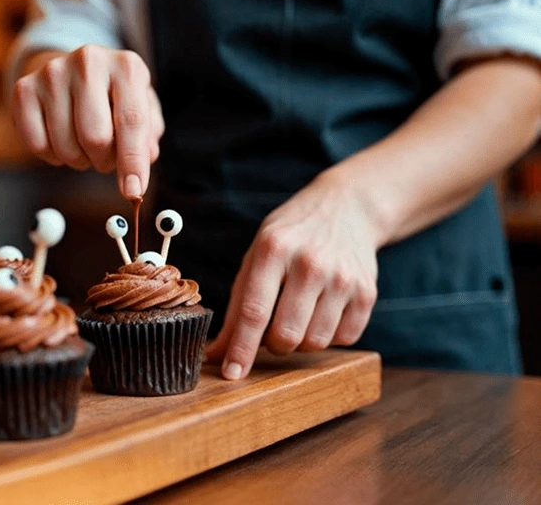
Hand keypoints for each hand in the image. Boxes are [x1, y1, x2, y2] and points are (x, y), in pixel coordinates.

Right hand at [10, 45, 164, 198]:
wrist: (75, 72)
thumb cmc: (115, 97)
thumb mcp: (143, 109)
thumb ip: (146, 140)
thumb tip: (135, 175)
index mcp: (126, 66)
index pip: (132, 121)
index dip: (132, 162)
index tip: (133, 192)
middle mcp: (88, 62)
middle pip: (95, 137)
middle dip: (104, 161)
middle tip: (105, 158)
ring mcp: (52, 73)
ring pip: (66, 146)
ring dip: (79, 160)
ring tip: (84, 146)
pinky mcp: (24, 89)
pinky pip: (37, 145)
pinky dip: (53, 157)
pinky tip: (61, 141)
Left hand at [205, 172, 380, 379]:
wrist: (345, 209)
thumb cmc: (290, 237)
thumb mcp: (256, 257)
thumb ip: (237, 305)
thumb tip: (216, 353)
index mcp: (272, 249)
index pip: (253, 311)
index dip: (240, 349)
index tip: (230, 374)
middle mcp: (310, 263)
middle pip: (286, 335)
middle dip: (273, 346)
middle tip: (271, 332)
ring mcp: (342, 277)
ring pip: (315, 343)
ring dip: (301, 342)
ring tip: (298, 315)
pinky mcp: (367, 291)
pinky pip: (343, 339)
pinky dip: (328, 335)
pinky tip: (323, 310)